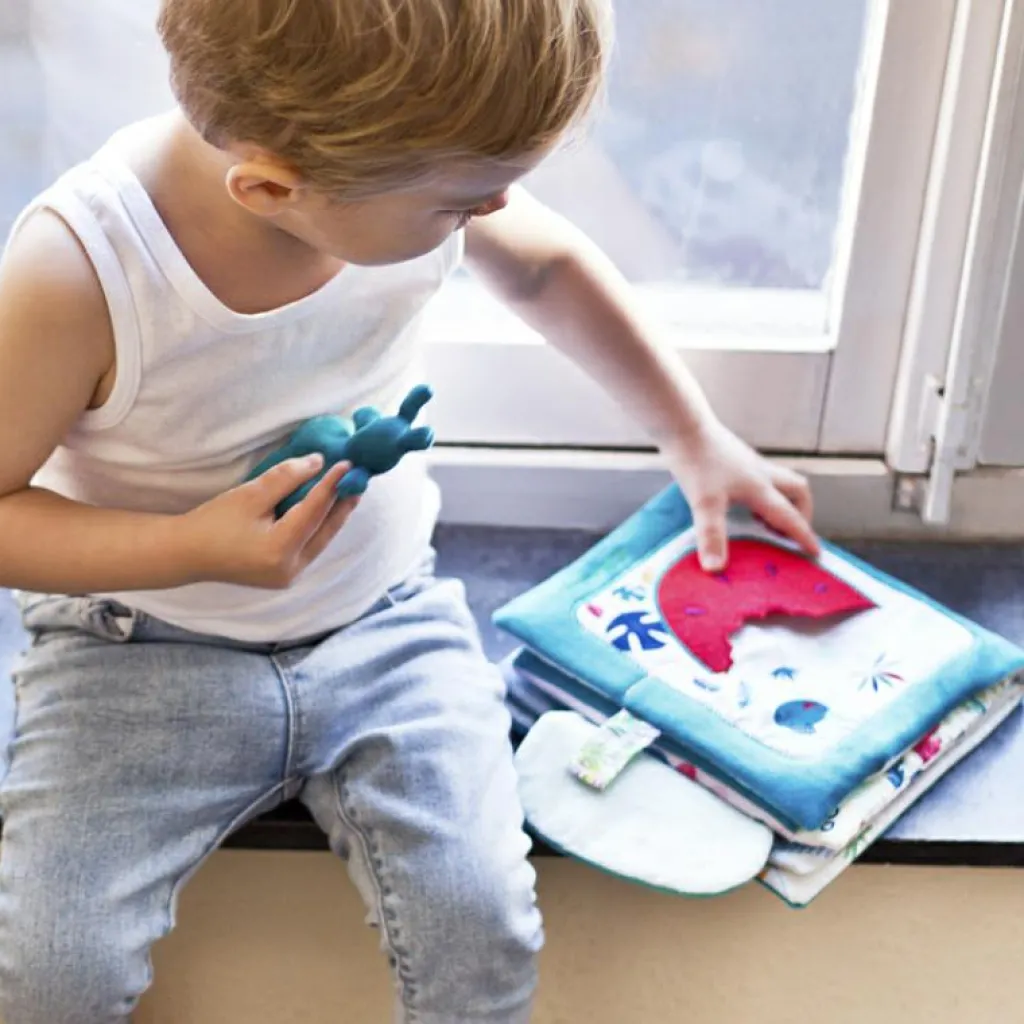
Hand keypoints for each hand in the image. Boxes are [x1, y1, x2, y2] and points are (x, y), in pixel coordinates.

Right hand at [178, 455, 358, 587]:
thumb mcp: (250, 495)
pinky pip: (311, 547)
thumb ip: (286, 478)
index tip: (348, 464)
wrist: (188, 554)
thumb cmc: (214, 523)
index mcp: (279, 550)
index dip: (332, 485)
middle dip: (344, 503)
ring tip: (350, 491)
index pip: (314, 511)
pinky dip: (321, 526)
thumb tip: (318, 462)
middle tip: (360, 479)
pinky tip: (329, 510)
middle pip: (326, 530)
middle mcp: (290, 569)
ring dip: (336, 516)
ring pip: (321, 540)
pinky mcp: (285, 576)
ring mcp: (289, 576)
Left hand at [664, 419, 819, 572]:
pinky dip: (759, 492)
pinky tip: (739, 500)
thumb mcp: (703, 503)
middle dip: (801, 513)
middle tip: (788, 532)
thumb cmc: (696, 461)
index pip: (790, 516)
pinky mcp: (735, 457)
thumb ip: (711, 535)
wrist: (683, 425)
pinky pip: (760, 476)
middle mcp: (761, 473)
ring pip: (780, 481)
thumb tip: (716, 568)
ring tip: (763, 520)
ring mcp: (749, 462)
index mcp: (760, 487)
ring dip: (780, 500)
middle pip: (797, 490)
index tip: (816, 553)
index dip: (804, 536)